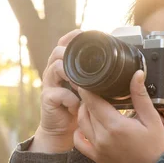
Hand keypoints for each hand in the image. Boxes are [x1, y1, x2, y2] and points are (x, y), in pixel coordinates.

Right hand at [29, 29, 81, 153]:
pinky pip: (58, 93)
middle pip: (57, 52)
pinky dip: (70, 98)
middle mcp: (53, 71)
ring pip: (56, 68)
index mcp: (63, 64)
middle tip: (87, 63)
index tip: (84, 34)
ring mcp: (49, 84)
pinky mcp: (47, 98)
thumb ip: (93, 74)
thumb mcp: (87, 87)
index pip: (63, 43)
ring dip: (71, 74)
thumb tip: (116, 61)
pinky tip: (77, 104)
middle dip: (71, 54)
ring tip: (82, 84)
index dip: (72, 37)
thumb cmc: (77, 105)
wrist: (62, 128)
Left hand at [73, 70, 163, 162]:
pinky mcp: (96, 157)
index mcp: (115, 126)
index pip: (93, 101)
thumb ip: (140, 96)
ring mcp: (97, 148)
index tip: (86, 79)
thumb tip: (137, 74)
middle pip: (85, 111)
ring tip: (93, 104)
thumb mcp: (152, 119)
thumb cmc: (155, 146)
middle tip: (94, 90)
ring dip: (83, 112)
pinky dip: (79, 131)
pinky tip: (87, 124)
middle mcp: (102, 137)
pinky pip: (78, 142)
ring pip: (80, 123)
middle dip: (88, 98)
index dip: (87, 89)